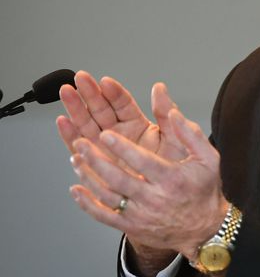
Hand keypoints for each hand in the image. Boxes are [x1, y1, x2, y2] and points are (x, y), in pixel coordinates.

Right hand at [56, 72, 186, 162]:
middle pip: (101, 111)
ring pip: (88, 126)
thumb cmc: (179, 168)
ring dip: (76, 110)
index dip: (113, 92)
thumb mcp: (177, 137)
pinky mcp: (98, 166)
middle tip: (79, 79)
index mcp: (138, 126)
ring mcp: (107, 150)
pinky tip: (64, 123)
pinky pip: (81, 150)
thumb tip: (160, 87)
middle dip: (89, 95)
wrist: (175, 198)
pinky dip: (71, 136)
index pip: (122, 104)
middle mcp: (120, 136)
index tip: (105, 81)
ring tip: (67, 94)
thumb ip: (167, 113)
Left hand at [68, 86, 226, 260]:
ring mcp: (141, 215)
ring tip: (76, 159)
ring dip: (88, 177)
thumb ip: (190, 133)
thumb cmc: (205, 190)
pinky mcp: (132, 227)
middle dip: (96, 160)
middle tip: (81, 144)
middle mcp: (155, 199)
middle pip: (118, 179)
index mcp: (172, 179)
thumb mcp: (208, 158)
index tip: (105, 134)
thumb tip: (173, 111)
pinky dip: (87, 203)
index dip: (122, 148)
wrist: (204, 228)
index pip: (143, 162)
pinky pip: (104, 216)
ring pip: (107, 196)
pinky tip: (76, 189)